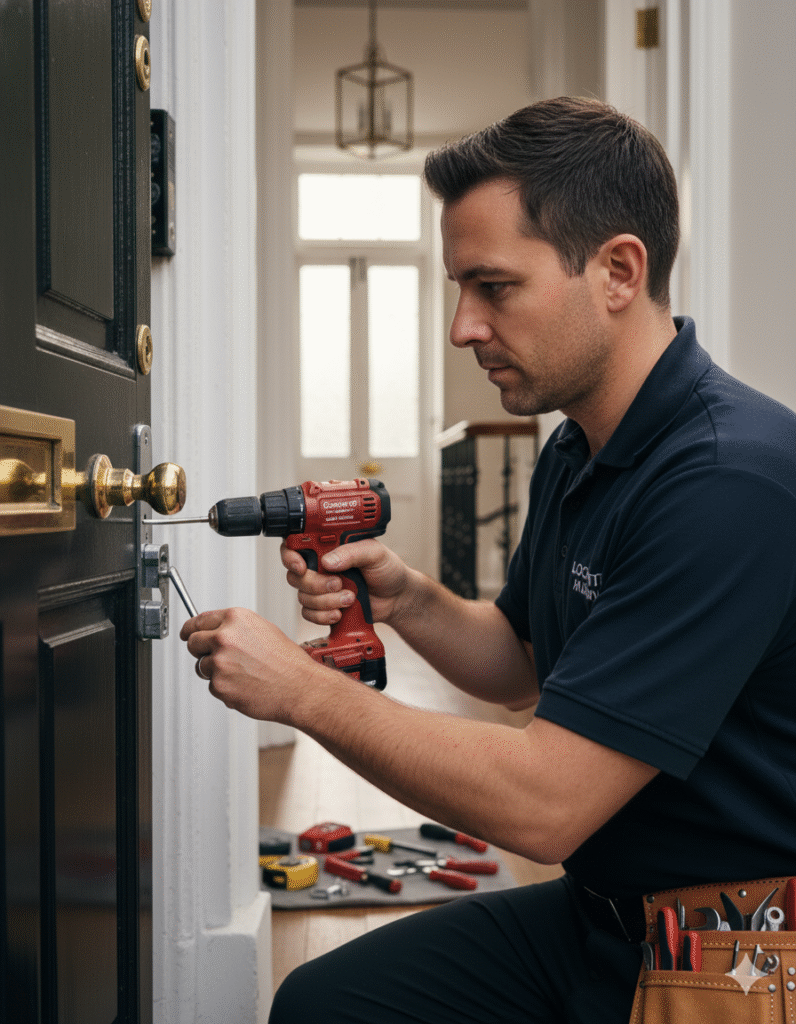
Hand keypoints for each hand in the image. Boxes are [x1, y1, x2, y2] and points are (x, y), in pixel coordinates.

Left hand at [180, 607, 321, 721]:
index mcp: (235, 619)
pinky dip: (224, 687)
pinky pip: (212, 686)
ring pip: (201, 666)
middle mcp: (224, 637)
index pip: (198, 621)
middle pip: (192, 642)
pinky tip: (245, 684)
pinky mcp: (219, 685)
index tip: (187, 634)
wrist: (299, 687)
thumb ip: (235, 628)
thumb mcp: (263, 630)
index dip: (191, 629)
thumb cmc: (287, 661)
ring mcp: (219, 662)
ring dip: (215, 671)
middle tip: (216, 657)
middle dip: (200, 650)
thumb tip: (216, 630)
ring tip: (242, 673)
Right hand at [281, 538, 410, 627]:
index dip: (290, 556)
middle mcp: (319, 566)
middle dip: (315, 584)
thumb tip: (328, 561)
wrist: (396, 598)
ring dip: (326, 601)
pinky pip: (309, 614)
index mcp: (327, 546)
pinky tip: (340, 613)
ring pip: (303, 597)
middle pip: (296, 576)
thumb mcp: (374, 553)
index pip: (295, 545)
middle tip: (338, 583)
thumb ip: (352, 552)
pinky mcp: (323, 607)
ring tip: (350, 598)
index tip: (301, 567)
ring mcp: (320, 587)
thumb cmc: (387, 570)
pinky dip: (323, 616)